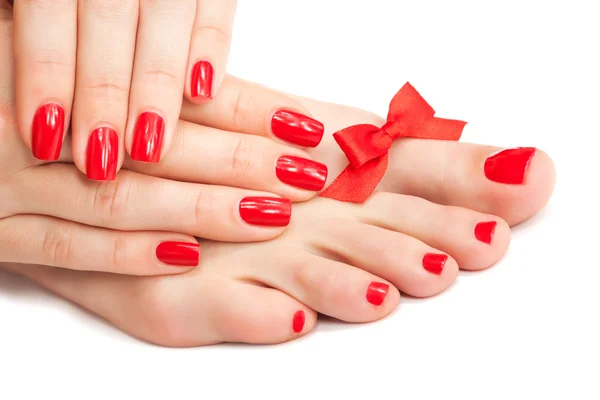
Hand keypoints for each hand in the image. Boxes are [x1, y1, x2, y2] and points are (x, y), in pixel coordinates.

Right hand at [0, 15, 327, 274]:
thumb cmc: (17, 91)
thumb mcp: (77, 67)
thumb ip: (145, 82)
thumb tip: (228, 99)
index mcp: (69, 69)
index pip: (174, 92)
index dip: (250, 110)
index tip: (308, 129)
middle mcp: (41, 123)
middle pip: (159, 144)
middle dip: (241, 161)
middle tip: (307, 176)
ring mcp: (8, 181)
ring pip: (119, 198)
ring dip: (201, 210)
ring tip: (270, 217)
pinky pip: (64, 249)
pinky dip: (128, 254)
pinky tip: (187, 256)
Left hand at [11, 0, 236, 178]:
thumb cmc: (76, 0)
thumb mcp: (31, 3)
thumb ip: (41, 27)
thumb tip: (37, 104)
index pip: (47, 9)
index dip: (45, 72)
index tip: (42, 132)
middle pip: (108, 17)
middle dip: (104, 92)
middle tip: (100, 156)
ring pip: (166, 16)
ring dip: (156, 88)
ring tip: (148, 146)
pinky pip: (216, 6)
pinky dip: (211, 48)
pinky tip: (201, 93)